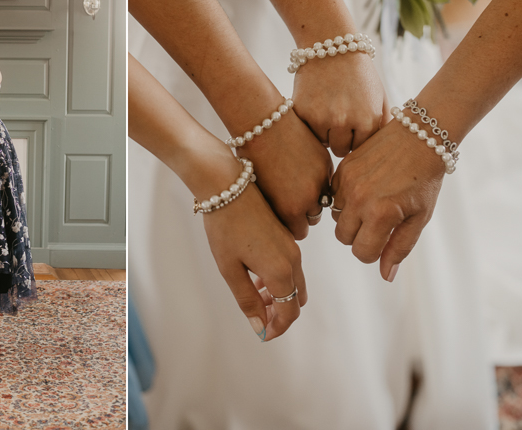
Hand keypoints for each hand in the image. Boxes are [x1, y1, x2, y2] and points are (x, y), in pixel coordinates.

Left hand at [202, 182, 307, 341]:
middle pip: (297, 299)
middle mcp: (293, 259)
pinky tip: (256, 277)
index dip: (277, 328)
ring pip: (295, 283)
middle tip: (258, 320)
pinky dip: (279, 280)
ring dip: (279, 297)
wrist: (228, 186)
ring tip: (255, 299)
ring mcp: (292, 246)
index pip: (289, 312)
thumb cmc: (224, 226)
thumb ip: (247, 300)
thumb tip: (259, 327)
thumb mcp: (230, 268)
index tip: (263, 335)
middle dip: (280, 314)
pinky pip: (291, 267)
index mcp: (281, 270)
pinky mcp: (286, 236)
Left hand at [237, 109, 331, 239]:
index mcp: (290, 209)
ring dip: (314, 197)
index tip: (284, 218)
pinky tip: (301, 169)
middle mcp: (310, 197)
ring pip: (323, 200)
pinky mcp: (326, 162)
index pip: (299, 232)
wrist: (261, 124)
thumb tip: (283, 219)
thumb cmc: (251, 157)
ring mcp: (320, 179)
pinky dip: (317, 179)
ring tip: (296, 185)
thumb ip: (276, 210)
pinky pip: (327, 180)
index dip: (291, 225)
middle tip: (290, 200)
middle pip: (312, 218)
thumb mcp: (260, 192)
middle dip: (303, 213)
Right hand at [292, 50, 386, 156]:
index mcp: (367, 119)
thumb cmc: (359, 72)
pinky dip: (310, 123)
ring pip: (323, 142)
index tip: (354, 128)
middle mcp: (344, 122)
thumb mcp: (380, 97)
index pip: (361, 147)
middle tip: (339, 121)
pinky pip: (307, 131)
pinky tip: (316, 106)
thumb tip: (382, 148)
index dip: (357, 138)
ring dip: (324, 132)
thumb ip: (383, 124)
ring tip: (327, 112)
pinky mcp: (302, 112)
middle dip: (340, 140)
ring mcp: (321, 118)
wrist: (331, 48)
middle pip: (341, 150)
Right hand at [330, 120, 444, 280]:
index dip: (373, 253)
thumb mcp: (419, 217)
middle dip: (359, 237)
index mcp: (380, 214)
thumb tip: (385, 276)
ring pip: (336, 217)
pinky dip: (344, 198)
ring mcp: (347, 182)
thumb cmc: (424, 179)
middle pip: (344, 238)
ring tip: (372, 204)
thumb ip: (399, 248)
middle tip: (378, 223)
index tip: (384, 241)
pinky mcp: (342, 168)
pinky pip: (333, 195)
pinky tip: (364, 189)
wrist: (420, 136)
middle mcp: (359, 199)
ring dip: (350, 217)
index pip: (361, 252)